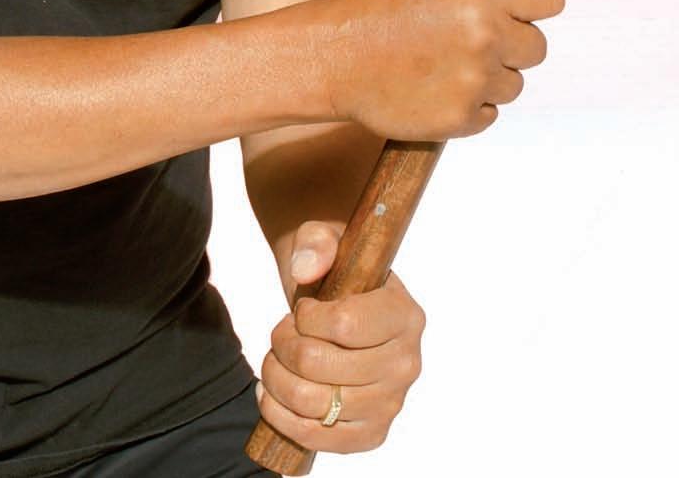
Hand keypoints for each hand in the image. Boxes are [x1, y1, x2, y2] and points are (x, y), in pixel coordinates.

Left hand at [254, 219, 424, 454]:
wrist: (337, 307)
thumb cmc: (335, 273)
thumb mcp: (323, 239)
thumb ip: (315, 242)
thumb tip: (305, 267)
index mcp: (405, 315)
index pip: (345, 325)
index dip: (307, 318)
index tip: (302, 310)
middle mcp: (407, 363)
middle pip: (321, 366)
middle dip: (283, 346)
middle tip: (280, 334)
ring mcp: (391, 403)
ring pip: (314, 403)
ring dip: (277, 380)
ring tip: (274, 360)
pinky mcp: (371, 432)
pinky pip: (320, 439)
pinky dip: (283, 419)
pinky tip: (271, 395)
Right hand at [315, 0, 563, 140]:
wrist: (333, 58)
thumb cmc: (376, 4)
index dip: (534, 3)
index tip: (520, 8)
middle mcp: (485, 33)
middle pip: (538, 46)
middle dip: (510, 42)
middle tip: (469, 37)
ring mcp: (475, 79)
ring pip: (515, 83)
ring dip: (489, 76)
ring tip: (443, 62)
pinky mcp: (463, 118)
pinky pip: (491, 112)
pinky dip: (469, 103)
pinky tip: (435, 86)